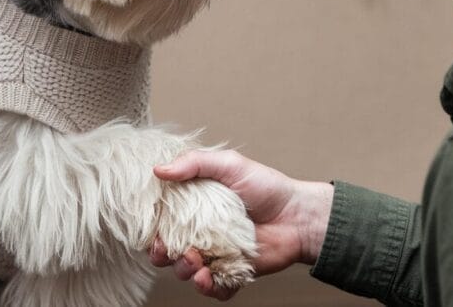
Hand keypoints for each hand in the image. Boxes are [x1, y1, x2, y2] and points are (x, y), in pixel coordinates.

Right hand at [150, 150, 333, 300]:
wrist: (299, 215)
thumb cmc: (266, 186)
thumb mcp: (229, 165)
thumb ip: (194, 163)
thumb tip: (158, 169)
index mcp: (195, 210)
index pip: (163, 226)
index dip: (153, 234)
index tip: (154, 236)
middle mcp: (202, 235)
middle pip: (169, 254)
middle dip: (165, 257)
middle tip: (177, 250)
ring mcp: (217, 256)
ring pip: (188, 273)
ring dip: (185, 272)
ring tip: (197, 263)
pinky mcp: (234, 273)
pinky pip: (216, 289)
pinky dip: (208, 288)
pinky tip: (208, 279)